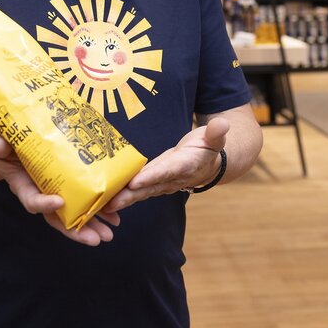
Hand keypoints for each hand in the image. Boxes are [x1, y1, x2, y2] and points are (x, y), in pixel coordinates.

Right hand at [0, 132, 120, 245]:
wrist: (16, 146)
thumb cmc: (5, 146)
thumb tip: (0, 145)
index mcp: (23, 185)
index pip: (32, 200)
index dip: (43, 204)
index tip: (58, 202)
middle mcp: (41, 194)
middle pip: (57, 218)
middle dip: (76, 230)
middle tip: (95, 239)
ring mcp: (55, 193)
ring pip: (73, 215)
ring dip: (92, 226)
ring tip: (109, 234)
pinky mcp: (69, 188)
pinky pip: (84, 202)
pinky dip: (99, 211)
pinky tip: (114, 218)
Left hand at [102, 115, 229, 213]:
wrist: (209, 165)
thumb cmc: (208, 148)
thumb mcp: (214, 138)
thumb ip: (216, 132)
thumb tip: (222, 123)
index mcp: (186, 166)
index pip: (167, 171)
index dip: (152, 177)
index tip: (136, 181)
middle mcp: (173, 178)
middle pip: (149, 187)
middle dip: (131, 194)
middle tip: (112, 201)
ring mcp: (163, 183)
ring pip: (141, 192)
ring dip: (124, 198)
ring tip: (105, 204)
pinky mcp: (155, 183)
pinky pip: (138, 191)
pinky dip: (124, 196)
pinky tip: (107, 201)